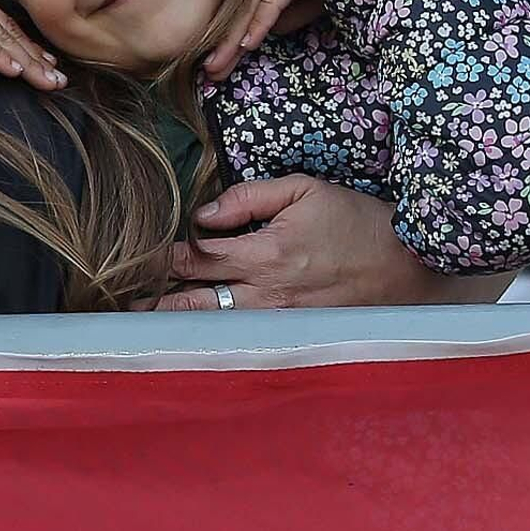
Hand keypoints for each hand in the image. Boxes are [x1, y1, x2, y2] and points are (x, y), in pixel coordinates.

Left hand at [150, 174, 508, 310]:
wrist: (411, 267)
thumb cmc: (359, 221)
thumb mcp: (306, 190)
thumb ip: (250, 198)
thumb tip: (205, 213)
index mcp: (266, 254)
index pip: (197, 259)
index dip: (165, 257)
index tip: (138, 256)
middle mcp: (268, 295)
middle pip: (196, 304)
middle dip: (156, 305)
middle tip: (118, 306)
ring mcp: (280, 321)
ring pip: (216, 327)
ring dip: (179, 327)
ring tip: (140, 329)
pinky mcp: (294, 335)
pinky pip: (245, 338)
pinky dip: (216, 338)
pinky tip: (193, 340)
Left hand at [204, 0, 346, 79]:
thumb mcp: (313, 3)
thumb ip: (291, 15)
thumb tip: (268, 32)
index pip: (246, 13)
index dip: (231, 40)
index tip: (218, 66)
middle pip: (241, 11)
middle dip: (224, 44)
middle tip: (209, 72)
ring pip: (250, 7)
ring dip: (233, 39)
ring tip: (217, 65)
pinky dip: (259, 22)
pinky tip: (246, 43)